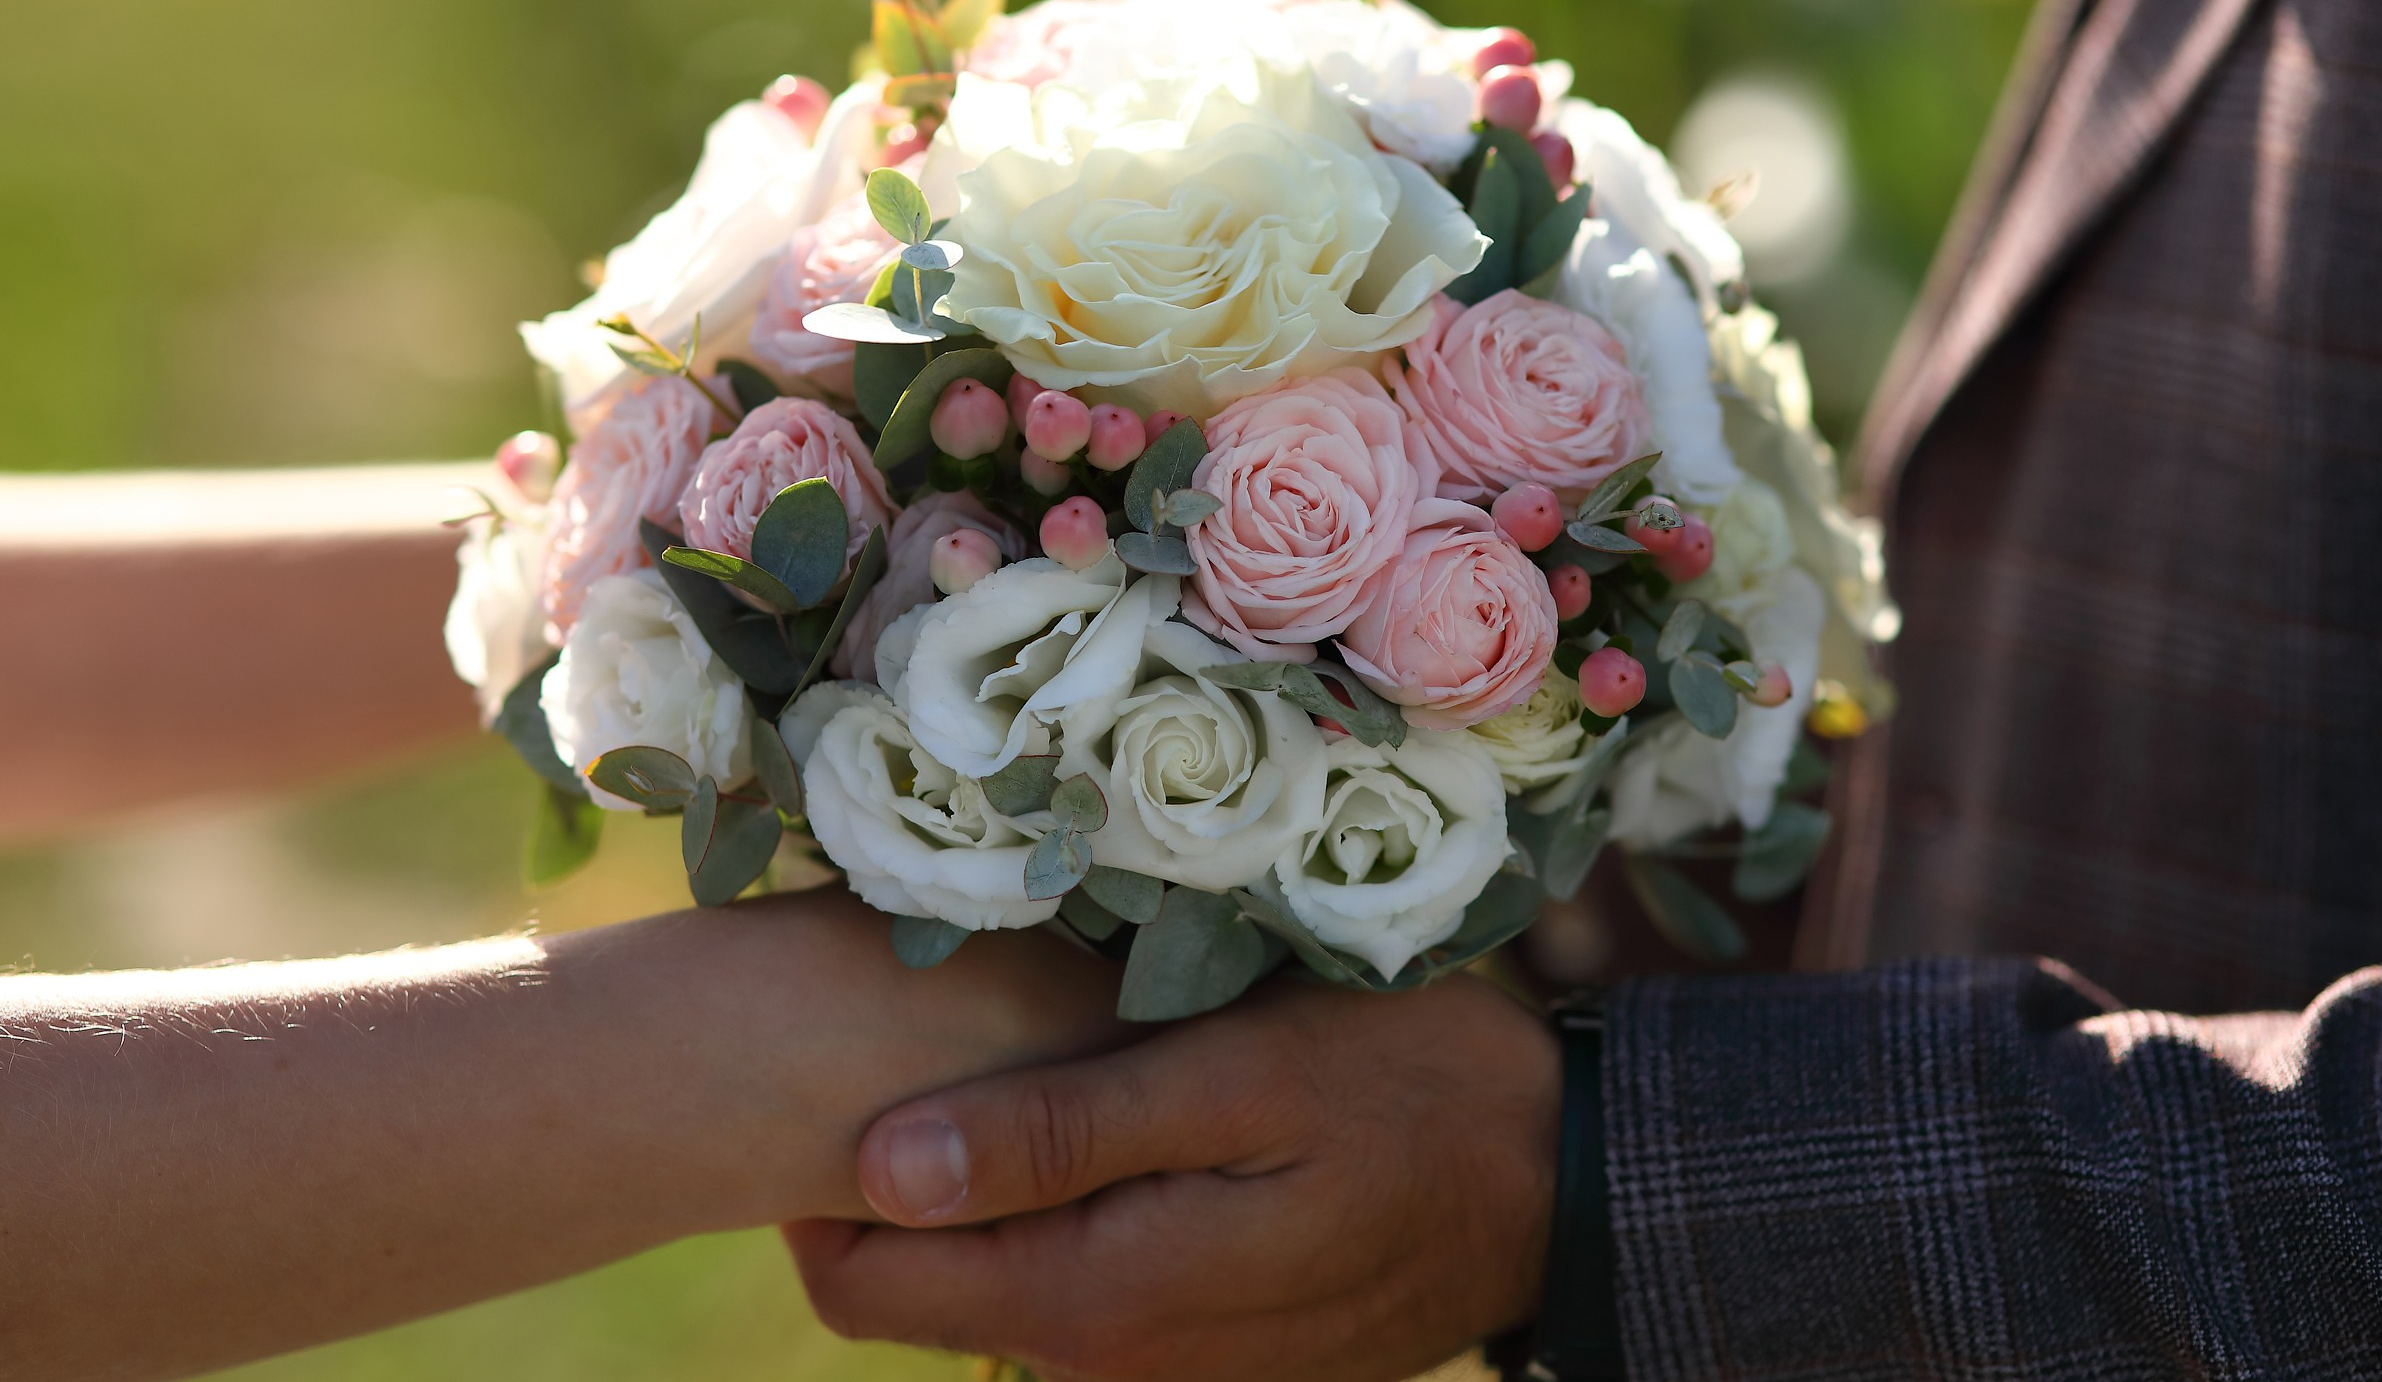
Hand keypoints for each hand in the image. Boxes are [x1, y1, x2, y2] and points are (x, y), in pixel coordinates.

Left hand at [781, 972, 1560, 1381]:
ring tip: (1013, 1056)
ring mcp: (1163, 1363)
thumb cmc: (1404, 1090)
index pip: (862, 1287)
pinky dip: (1059, 1209)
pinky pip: (1079, 1288)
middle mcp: (1109, 1362)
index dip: (820, 1181)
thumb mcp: (1236, 1079)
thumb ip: (1060, 1134)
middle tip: (925, 1035)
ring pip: (998, 1286)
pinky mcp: (1208, 1344)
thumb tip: (877, 1170)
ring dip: (984, 1188)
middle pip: (921, 1291)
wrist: (1558, 1177)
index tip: (845, 1061)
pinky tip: (1103, 1114)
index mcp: (1096, 1298)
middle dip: (890, 1178)